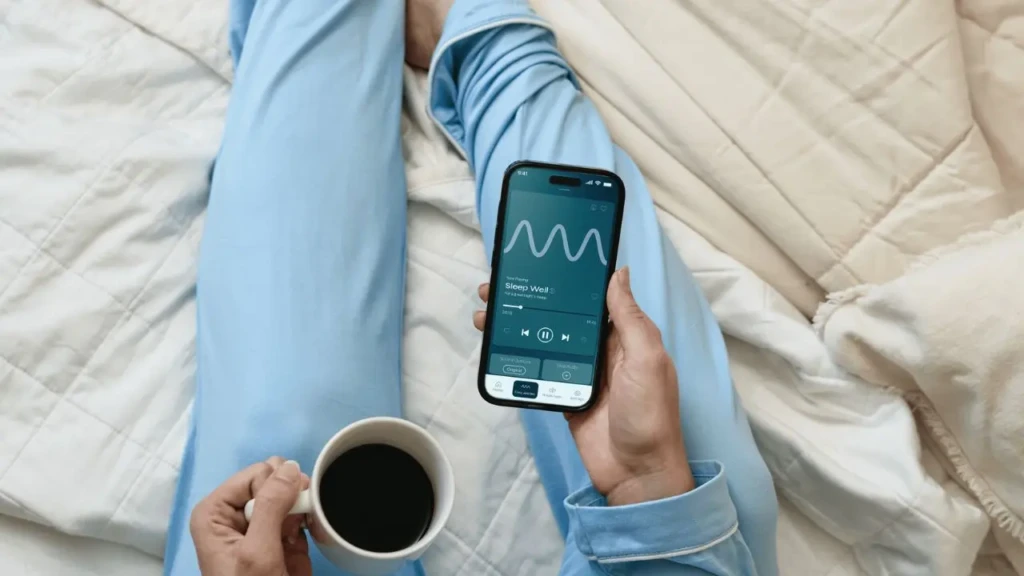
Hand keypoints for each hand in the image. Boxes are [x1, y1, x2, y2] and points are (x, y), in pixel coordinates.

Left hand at [190, 457, 311, 575]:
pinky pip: (299, 516)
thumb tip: (289, 466)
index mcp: (215, 512)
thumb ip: (271, 506)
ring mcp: (258, 527)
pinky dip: (307, 526)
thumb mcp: (257, 552)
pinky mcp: (278, 540)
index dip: (275, 490)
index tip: (287, 515)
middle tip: (294, 528)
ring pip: (290, 497)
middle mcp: (235, 515)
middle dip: (291, 500)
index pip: (256, 475)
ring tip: (297, 541)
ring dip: (302, 513)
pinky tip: (304, 542)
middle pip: (274, 482)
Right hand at [474, 268, 694, 505]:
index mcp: (625, 336)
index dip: (567, 280)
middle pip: (559, 316)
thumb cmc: (650, 415)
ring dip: (514, 326)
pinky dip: (515, 359)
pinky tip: (494, 346)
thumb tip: (619, 273)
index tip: (539, 262)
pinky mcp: (563, 395)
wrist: (636, 473)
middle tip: (496, 288)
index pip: (593, 298)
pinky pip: (536, 371)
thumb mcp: (647, 359)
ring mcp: (580, 373)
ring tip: (485, 315)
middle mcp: (602, 350)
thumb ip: (630, 317)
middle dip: (529, 300)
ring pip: (542, 340)